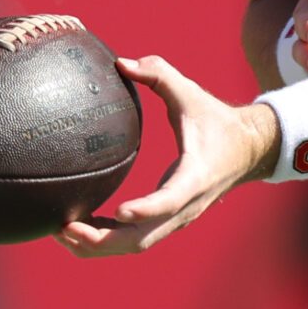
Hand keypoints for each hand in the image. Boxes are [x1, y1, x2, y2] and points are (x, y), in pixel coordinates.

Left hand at [58, 55, 279, 257]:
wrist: (248, 151)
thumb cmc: (217, 120)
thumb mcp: (191, 93)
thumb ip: (159, 74)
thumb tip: (121, 62)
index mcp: (195, 177)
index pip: (169, 201)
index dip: (145, 209)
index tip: (119, 210)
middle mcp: (185, 207)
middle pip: (141, 239)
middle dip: (101, 240)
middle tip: (63, 228)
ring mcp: (176, 219)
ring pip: (134, 245)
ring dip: (96, 246)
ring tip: (59, 231)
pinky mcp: (168, 221)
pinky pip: (133, 239)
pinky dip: (105, 239)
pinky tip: (76, 227)